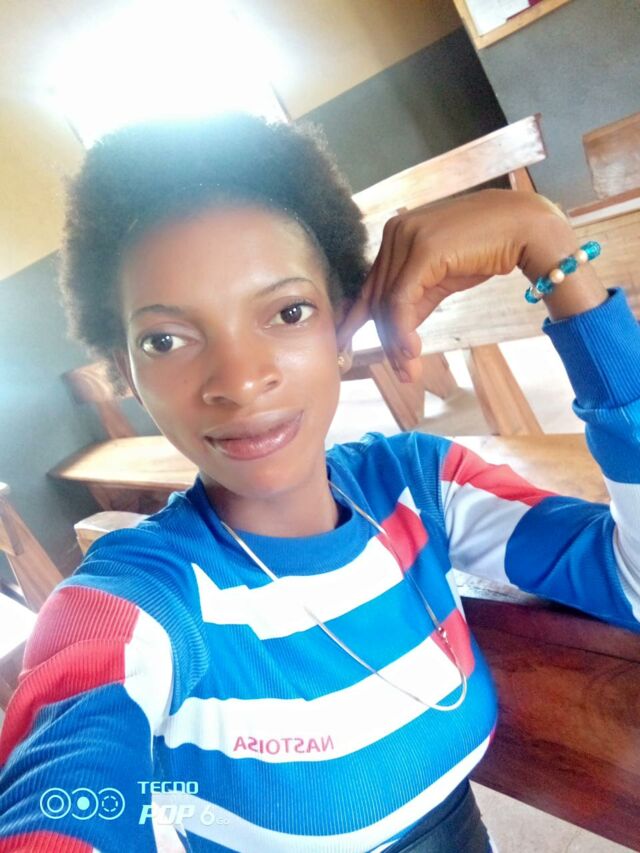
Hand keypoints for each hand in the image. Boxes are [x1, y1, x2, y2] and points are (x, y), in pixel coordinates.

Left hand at [337, 189, 573, 382]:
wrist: (527, 228)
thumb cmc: (489, 249)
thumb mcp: (442, 277)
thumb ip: (416, 298)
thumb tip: (396, 333)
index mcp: (396, 234)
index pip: (373, 285)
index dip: (360, 320)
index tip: (348, 346)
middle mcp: (395, 232)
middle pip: (378, 297)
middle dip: (386, 341)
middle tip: (401, 374)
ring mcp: (407, 238)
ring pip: (387, 303)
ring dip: (396, 343)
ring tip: (408, 372)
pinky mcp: (423, 250)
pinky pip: (401, 301)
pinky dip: (402, 330)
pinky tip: (412, 352)